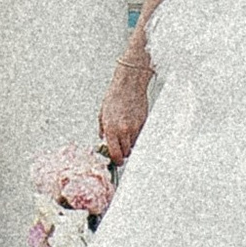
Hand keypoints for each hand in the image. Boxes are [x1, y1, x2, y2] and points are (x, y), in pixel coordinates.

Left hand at [98, 51, 151, 165]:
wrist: (129, 85)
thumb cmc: (115, 96)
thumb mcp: (102, 113)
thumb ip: (102, 129)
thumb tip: (103, 139)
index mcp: (111, 129)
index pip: (115, 153)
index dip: (116, 160)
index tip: (116, 161)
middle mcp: (123, 131)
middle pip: (126, 152)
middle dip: (123, 153)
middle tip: (120, 149)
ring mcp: (135, 128)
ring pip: (134, 145)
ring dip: (129, 144)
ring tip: (125, 135)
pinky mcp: (143, 124)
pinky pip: (140, 136)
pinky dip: (136, 136)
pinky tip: (131, 127)